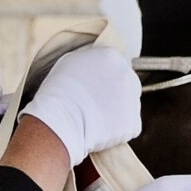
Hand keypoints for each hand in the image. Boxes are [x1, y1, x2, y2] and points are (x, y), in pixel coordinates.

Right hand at [19, 45, 140, 164]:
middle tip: (93, 106)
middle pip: (126, 85)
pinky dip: (116, 133)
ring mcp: (133, 99)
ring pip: (127, 107)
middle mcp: (127, 75)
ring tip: (92, 119)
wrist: (61, 121)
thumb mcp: (68, 63)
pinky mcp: (133, 123)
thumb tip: (94, 65)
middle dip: (114, 95)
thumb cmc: (57, 93)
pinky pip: (127, 128)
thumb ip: (88, 60)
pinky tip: (98, 131)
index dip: (101, 79)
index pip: (114, 66)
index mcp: (111, 57)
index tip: (91, 89)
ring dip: (115, 113)